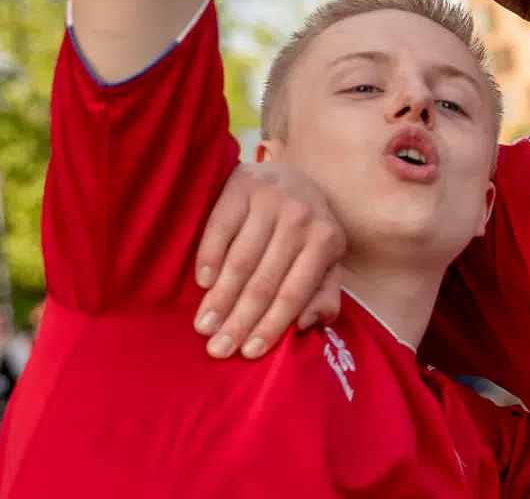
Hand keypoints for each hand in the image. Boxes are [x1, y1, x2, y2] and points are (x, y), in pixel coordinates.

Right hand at [193, 160, 345, 358]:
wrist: (287, 177)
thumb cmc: (305, 232)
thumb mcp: (326, 261)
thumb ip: (325, 295)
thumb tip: (308, 324)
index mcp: (327, 239)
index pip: (295, 292)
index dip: (272, 325)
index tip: (249, 352)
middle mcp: (301, 217)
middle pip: (265, 281)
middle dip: (240, 320)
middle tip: (218, 349)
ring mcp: (271, 199)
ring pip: (241, 260)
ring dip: (220, 298)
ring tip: (204, 326)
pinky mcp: (242, 186)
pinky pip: (221, 228)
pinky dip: (210, 257)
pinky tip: (202, 283)